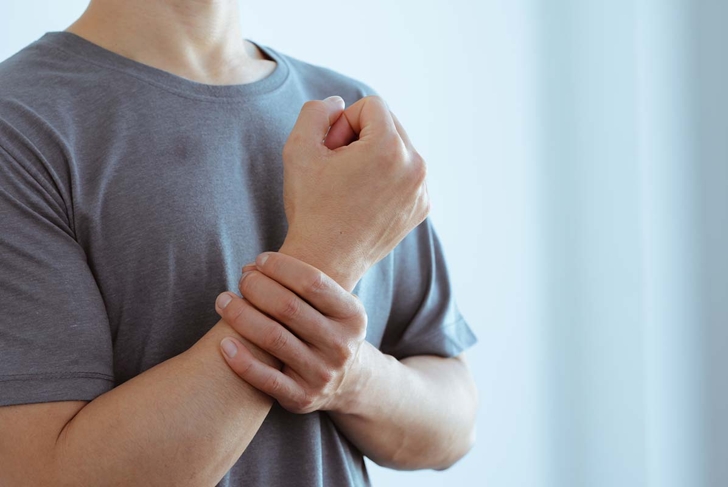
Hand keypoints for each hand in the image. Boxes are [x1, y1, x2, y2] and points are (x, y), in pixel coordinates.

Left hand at [214, 252, 367, 413]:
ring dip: (241, 316)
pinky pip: (265, 378)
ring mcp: (322, 374)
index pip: (313, 282)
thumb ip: (301, 285)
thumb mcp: (334, 306)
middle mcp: (340, 346)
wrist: (347, 381)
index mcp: (352, 315)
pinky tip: (223, 343)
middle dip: (257, 288)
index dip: (281, 267)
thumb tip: (250, 267)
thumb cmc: (327, 329)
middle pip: (289, 308)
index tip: (259, 260)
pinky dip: (241, 360)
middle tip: (242, 280)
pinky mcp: (302, 397)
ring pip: (273, 339)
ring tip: (223, 301)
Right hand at [279, 95, 429, 290]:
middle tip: (338, 168)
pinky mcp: (421, 207)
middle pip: (389, 124)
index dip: (343, 124)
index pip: (371, 106)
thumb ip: (316, 112)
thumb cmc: (310, 206)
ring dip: (373, 156)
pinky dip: (386, 178)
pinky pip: (405, 174)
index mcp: (390, 147)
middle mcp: (415, 166)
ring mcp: (422, 189)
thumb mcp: (299, 149)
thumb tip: (340, 104)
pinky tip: (363, 200)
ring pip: (398, 149)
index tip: (331, 153)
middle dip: (360, 137)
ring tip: (350, 185)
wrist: (325, 262)